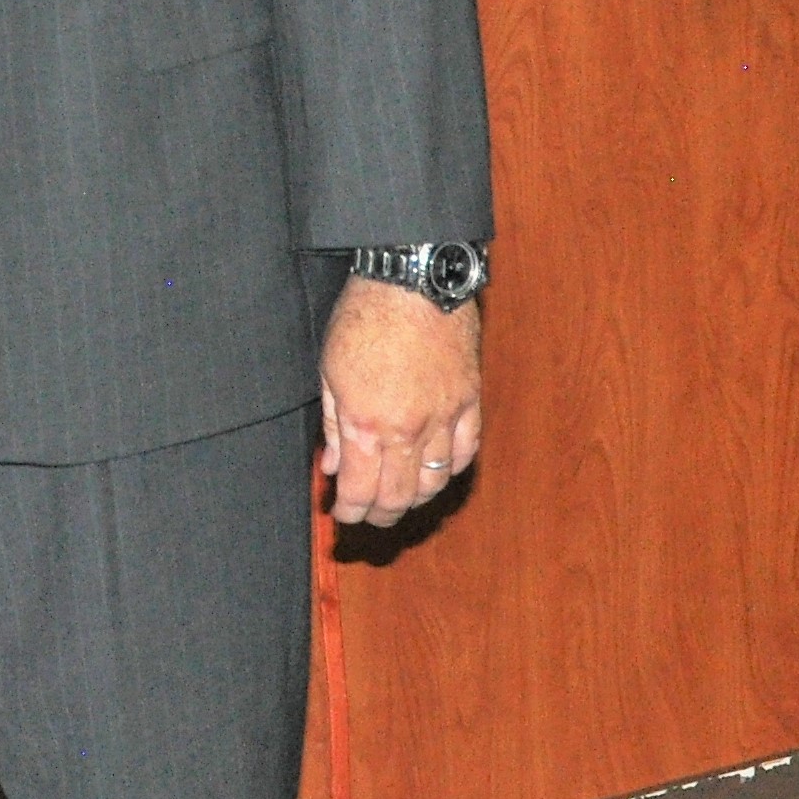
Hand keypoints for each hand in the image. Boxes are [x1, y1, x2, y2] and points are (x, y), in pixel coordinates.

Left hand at [319, 280, 481, 526]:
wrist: (413, 281)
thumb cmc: (364, 316)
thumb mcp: (329, 369)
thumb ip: (332, 425)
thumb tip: (332, 466)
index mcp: (367, 423)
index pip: (360, 489)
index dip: (350, 511)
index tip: (342, 515)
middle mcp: (408, 429)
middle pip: (399, 495)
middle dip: (381, 514)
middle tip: (369, 517)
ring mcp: (444, 417)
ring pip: (435, 481)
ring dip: (416, 498)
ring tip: (400, 499)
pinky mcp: (469, 401)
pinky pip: (465, 451)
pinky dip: (451, 469)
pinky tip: (437, 470)